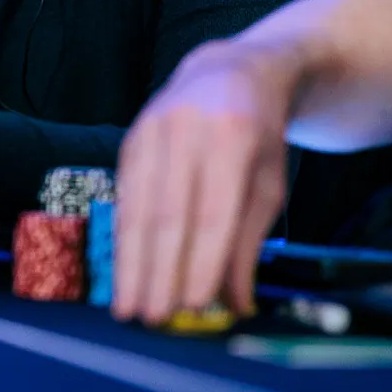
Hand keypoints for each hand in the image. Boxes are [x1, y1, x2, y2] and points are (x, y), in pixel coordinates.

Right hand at [112, 42, 290, 323]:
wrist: (228, 73)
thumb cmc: (258, 139)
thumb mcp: (269, 185)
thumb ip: (249, 242)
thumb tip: (235, 304)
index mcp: (234, 138)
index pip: (213, 211)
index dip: (201, 259)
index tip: (194, 305)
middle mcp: (187, 131)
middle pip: (168, 213)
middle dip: (159, 270)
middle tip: (154, 318)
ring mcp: (151, 130)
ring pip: (137, 207)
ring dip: (132, 263)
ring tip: (129, 307)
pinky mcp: (130, 139)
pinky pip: (125, 196)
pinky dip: (123, 239)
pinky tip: (122, 271)